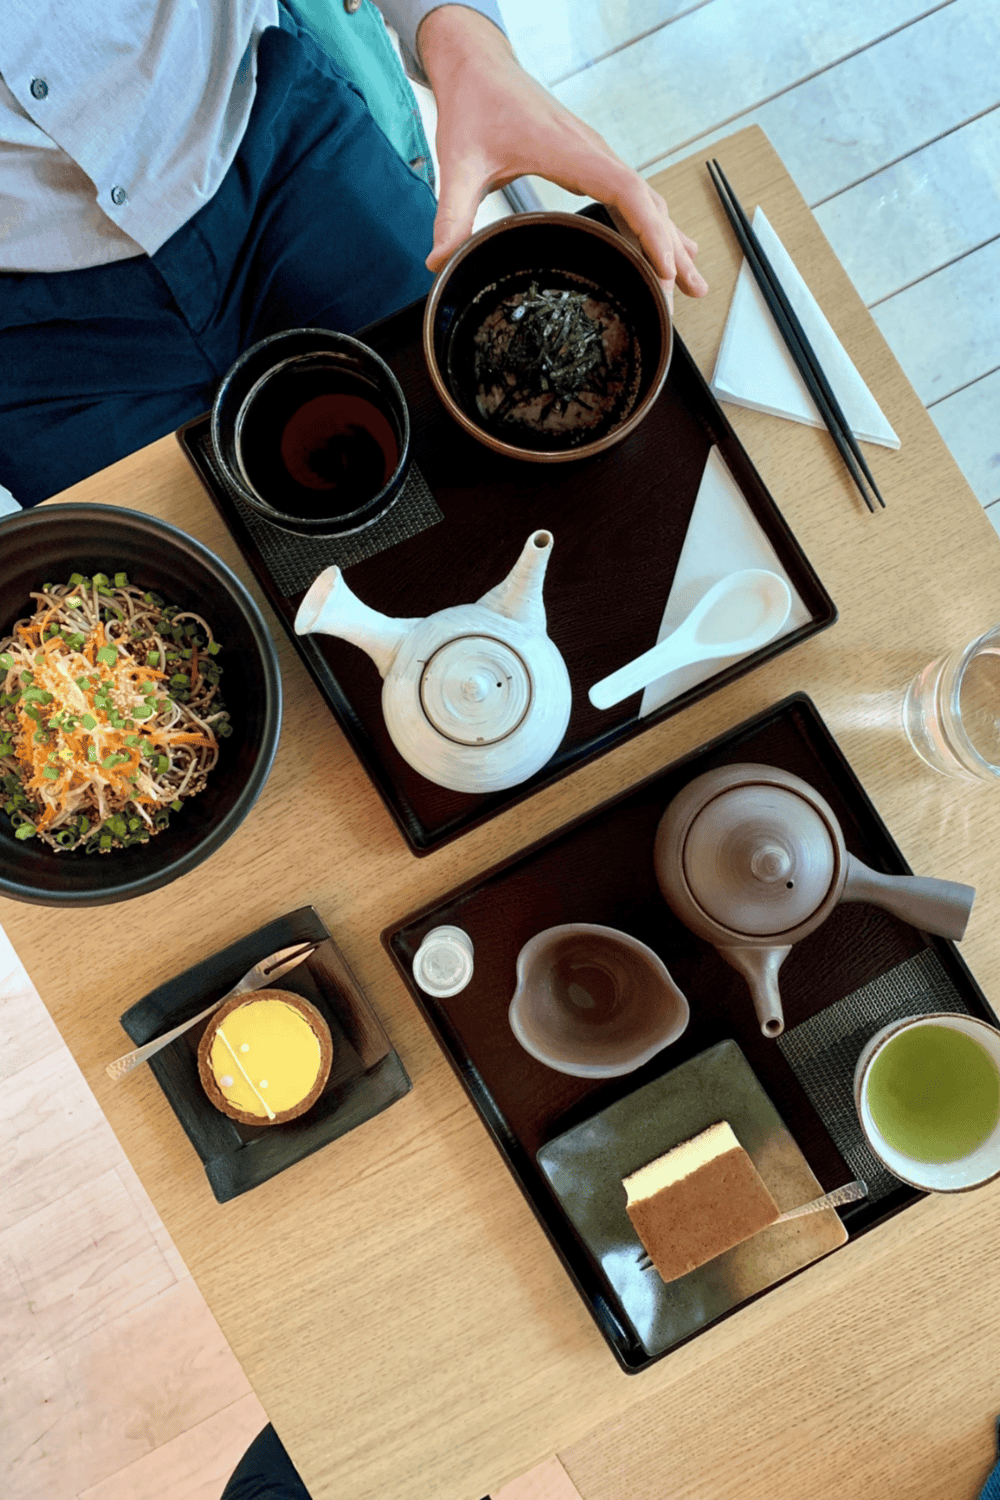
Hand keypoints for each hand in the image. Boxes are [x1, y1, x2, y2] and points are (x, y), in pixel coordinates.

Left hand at [417, 6, 707, 311]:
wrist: (479, 65)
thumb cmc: (473, 105)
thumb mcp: (458, 163)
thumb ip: (451, 214)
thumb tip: (439, 262)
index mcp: (571, 151)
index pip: (627, 192)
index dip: (651, 233)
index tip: (667, 270)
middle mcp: (593, 152)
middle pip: (649, 204)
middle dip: (673, 250)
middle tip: (692, 294)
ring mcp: (596, 155)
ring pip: (647, 200)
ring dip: (672, 239)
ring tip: (693, 281)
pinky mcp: (591, 160)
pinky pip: (633, 195)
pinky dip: (653, 224)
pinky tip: (668, 245)